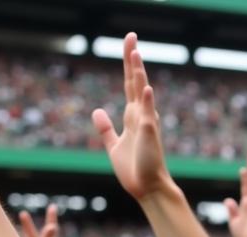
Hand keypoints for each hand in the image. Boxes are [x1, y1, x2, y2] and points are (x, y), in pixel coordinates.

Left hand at [92, 34, 172, 201]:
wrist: (147, 190)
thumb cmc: (134, 170)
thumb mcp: (113, 146)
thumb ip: (106, 128)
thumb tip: (97, 111)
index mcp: (133, 117)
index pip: (129, 85)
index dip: (128, 65)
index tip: (129, 44)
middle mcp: (141, 117)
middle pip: (135, 82)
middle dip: (132, 59)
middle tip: (131, 36)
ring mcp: (146, 125)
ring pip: (141, 94)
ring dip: (139, 74)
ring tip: (135, 54)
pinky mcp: (149, 137)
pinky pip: (147, 117)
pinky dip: (147, 102)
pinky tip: (145, 89)